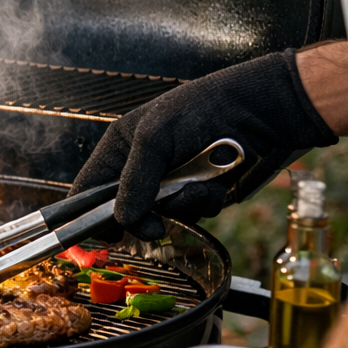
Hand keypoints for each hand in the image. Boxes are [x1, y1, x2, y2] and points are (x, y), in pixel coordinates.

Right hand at [70, 50, 336, 240]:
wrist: (261, 111)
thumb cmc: (203, 110)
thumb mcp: (157, 139)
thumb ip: (135, 181)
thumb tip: (121, 221)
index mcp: (121, 146)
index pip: (89, 186)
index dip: (86, 213)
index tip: (98, 238)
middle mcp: (143, 166)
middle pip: (125, 210)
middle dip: (143, 218)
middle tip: (155, 226)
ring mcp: (172, 180)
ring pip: (163, 215)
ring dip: (182, 207)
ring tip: (199, 185)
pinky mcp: (201, 191)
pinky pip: (193, 213)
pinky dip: (205, 203)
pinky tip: (217, 184)